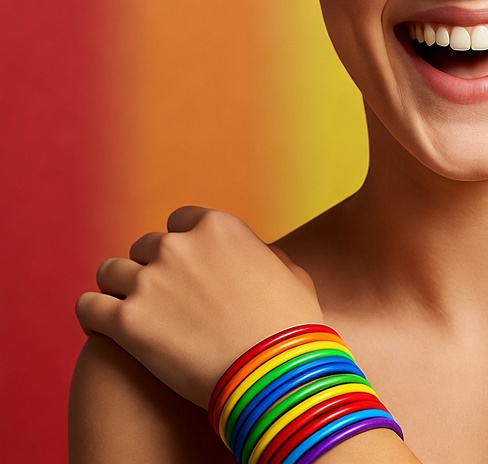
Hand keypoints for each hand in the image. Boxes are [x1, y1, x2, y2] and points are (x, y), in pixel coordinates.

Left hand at [76, 206, 324, 407]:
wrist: (273, 373)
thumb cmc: (291, 328)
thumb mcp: (292, 275)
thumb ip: (265, 256)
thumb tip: (258, 256)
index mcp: (219, 227)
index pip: (180, 221)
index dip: (182, 246)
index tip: (184, 269)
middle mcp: (179, 246)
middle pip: (145, 246)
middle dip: (152, 269)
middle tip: (162, 300)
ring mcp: (149, 282)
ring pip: (110, 272)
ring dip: (118, 289)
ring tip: (129, 313)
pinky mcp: (125, 322)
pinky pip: (88, 308)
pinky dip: (93, 316)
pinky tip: (103, 329)